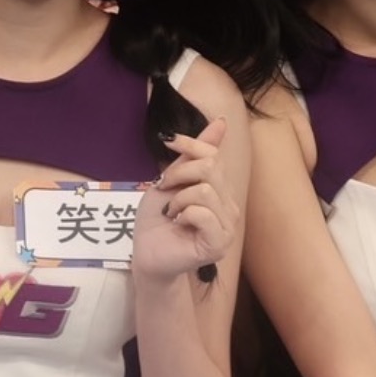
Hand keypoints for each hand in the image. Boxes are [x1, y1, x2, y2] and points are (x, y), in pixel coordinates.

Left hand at [132, 116, 239, 282]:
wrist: (147, 254)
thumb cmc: (157, 221)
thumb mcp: (172, 180)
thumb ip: (194, 155)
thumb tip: (222, 122)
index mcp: (220, 190)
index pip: (214, 154)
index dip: (191, 143)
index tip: (169, 142)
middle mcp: (229, 206)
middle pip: (211, 168)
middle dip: (179, 173)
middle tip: (164, 189)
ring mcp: (227, 226)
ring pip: (205, 191)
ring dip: (178, 199)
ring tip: (171, 212)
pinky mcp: (219, 242)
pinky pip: (203, 213)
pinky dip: (184, 214)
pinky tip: (178, 224)